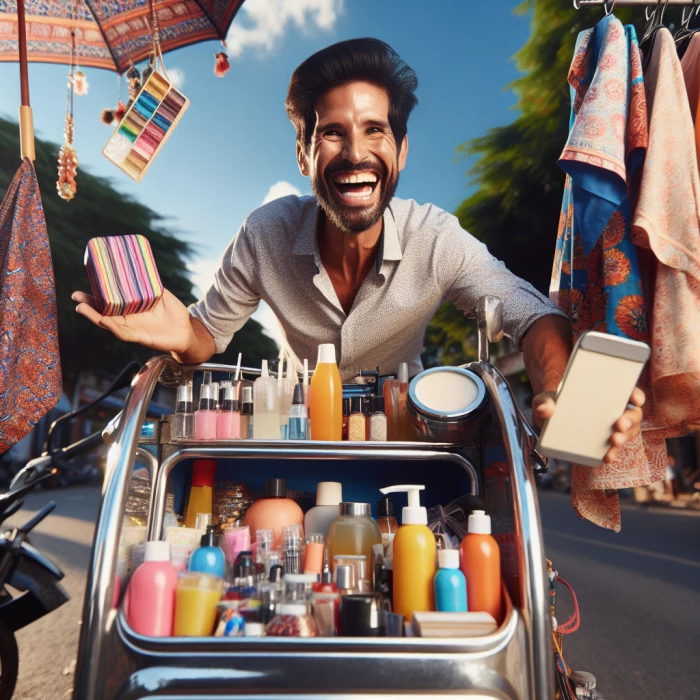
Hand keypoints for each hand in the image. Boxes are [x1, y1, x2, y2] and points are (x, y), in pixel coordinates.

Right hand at [72, 288, 192, 353]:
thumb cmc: (174, 314)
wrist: (187, 331)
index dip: (95, 297)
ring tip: (81, 308)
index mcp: (131, 309)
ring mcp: (132, 329)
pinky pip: (123, 333)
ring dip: (94, 317)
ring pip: (108, 324)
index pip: (109, 302)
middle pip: (103, 313)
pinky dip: (113, 327)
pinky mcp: (140, 337)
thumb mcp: (163, 294)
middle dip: (88, 306)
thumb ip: (152, 283)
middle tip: (75, 296)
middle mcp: (128, 319)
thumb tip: (143, 267)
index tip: (82, 288)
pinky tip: (104, 321)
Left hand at [532, 387, 644, 464]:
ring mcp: (610, 427)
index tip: (636, 400)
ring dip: (624, 438)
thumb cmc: (551, 404)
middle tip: (618, 425)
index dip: (635, 394)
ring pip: (627, 432)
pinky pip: (613, 448)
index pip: (627, 390)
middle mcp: (612, 410)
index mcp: (605, 393)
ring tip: (613, 443)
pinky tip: (607, 457)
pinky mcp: (603, 443)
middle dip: (630, 420)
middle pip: (632, 413)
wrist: (548, 420)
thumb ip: (543, 402)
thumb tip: (545, 410)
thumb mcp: (545, 399)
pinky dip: (612, 453)